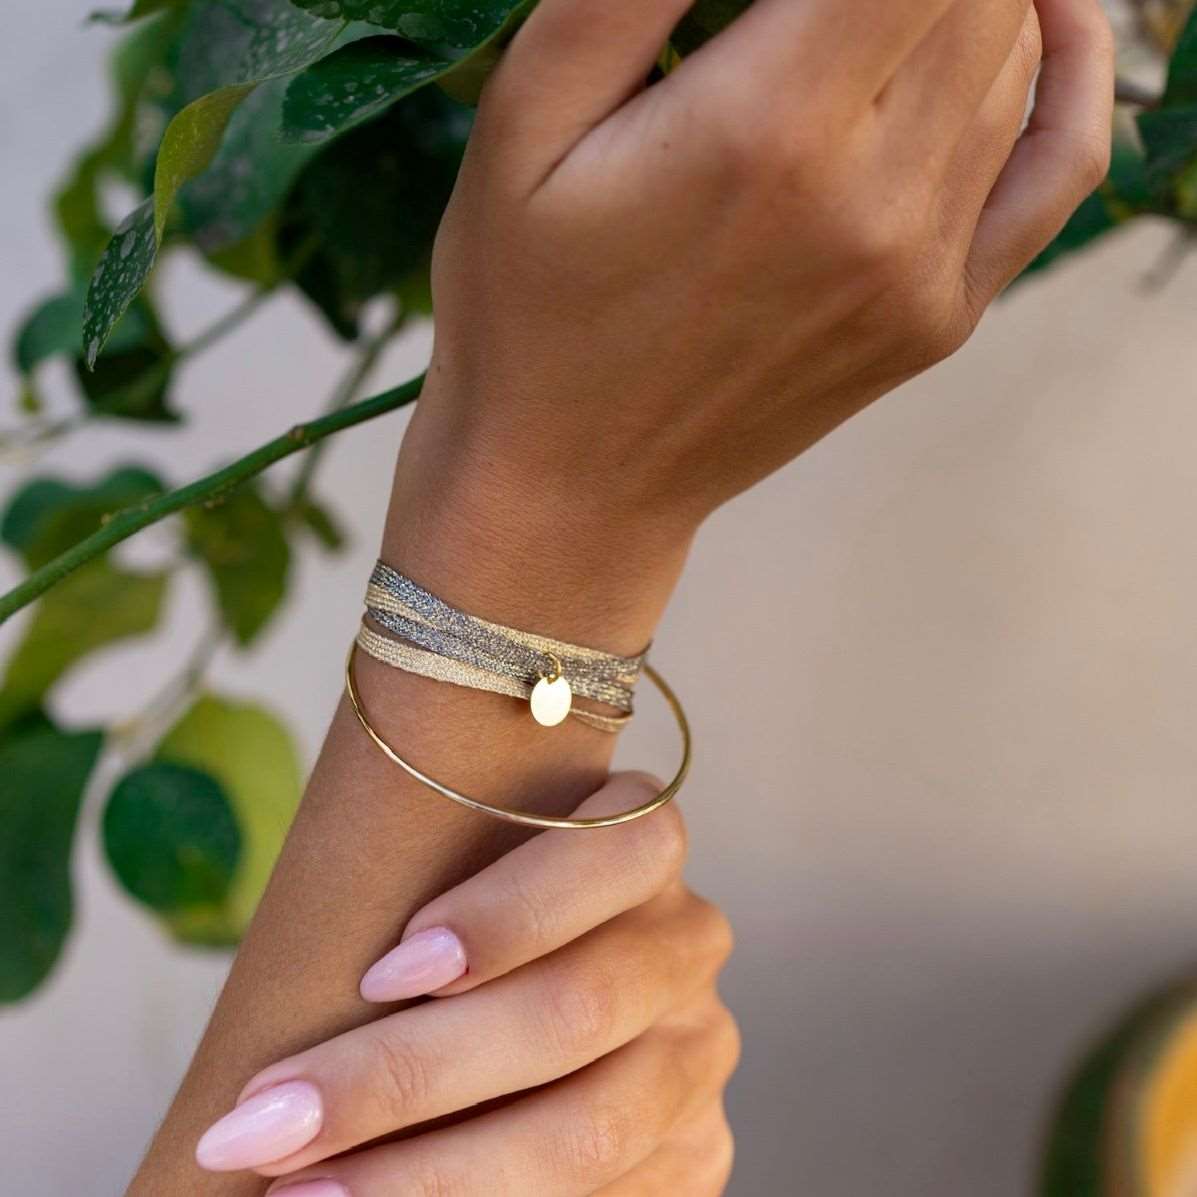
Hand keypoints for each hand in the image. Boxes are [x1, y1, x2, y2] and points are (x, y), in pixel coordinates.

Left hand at [192, 775, 738, 1195]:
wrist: (537, 1020)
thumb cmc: (459, 941)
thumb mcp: (454, 895)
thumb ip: (423, 917)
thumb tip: (287, 1000)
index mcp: (644, 850)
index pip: (615, 853)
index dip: (511, 914)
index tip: (381, 974)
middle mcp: (688, 945)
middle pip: (576, 1009)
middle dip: (408, 1074)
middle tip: (268, 1121)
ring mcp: (698, 1057)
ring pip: (585, 1130)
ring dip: (428, 1175)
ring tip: (299, 1191)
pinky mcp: (697, 1155)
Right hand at [392, 0, 1112, 594]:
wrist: (571, 488)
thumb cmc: (527, 315)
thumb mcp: (523, 125)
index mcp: (766, 130)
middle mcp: (871, 198)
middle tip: (806, 19)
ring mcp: (920, 271)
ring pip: (1016, 53)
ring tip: (876, 11)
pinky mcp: (936, 321)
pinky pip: (1059, 170)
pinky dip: (1074, 74)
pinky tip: (1049, 18)